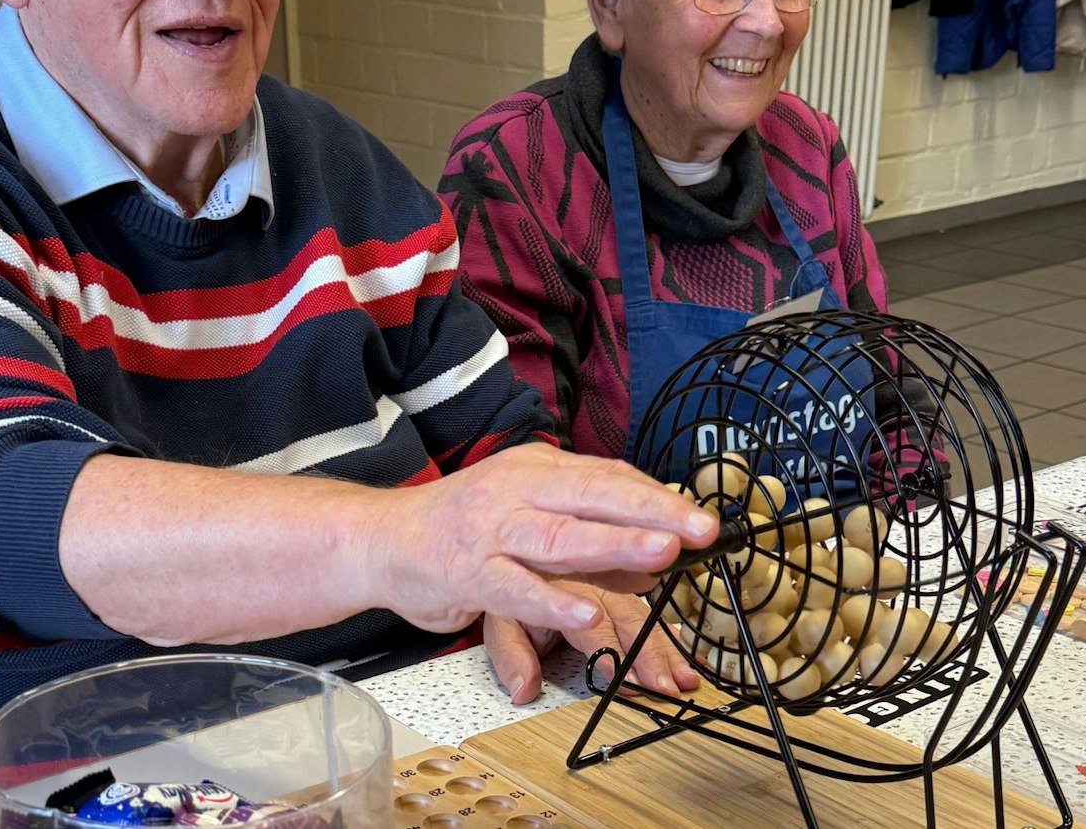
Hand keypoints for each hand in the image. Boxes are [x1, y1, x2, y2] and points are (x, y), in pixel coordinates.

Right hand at [367, 443, 716, 636]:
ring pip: (560, 537)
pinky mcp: (467, 573)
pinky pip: (515, 590)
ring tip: (660, 554)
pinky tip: (584, 616)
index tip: (701, 518)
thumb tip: (657, 553)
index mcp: (536, 470)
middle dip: (651, 512)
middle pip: (594, 496)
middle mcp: (516, 491)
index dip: (657, 497)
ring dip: (614, 544)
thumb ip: (588, 530)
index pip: (607, 477)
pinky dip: (551, 604)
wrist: (383, 539)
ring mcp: (491, 531)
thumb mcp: (528, 511)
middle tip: (700, 529)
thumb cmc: (463, 527)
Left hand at [483, 582, 701, 704]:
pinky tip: (683, 642)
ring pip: (642, 610)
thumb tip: (524, 690)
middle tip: (671, 684)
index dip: (610, 655)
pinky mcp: (620, 574)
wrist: (508, 529)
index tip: (629, 682)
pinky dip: (668, 624)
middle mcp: (588, 577)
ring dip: (666, 647)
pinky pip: (651, 596)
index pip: (588, 627)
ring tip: (686, 678)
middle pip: (626, 619)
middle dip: (651, 652)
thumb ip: (512, 654)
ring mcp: (608, 575)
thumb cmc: (502, 578)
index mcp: (558, 585)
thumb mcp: (497, 617)